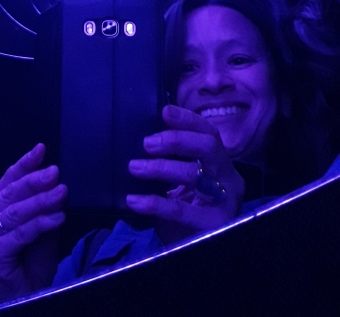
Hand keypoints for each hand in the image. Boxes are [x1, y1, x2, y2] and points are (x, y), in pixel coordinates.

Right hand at [0, 143, 67, 302]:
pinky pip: (21, 233)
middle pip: (11, 194)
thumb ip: (44, 206)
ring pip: (16, 212)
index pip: (8, 180)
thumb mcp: (40, 226)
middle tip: (54, 172)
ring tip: (61, 193)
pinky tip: (57, 217)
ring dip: (42, 201)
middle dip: (35, 181)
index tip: (41, 150)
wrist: (24, 294)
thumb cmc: (29, 260)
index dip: (25, 164)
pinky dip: (41, 223)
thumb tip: (56, 182)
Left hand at [127, 105, 244, 245]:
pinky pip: (181, 209)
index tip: (165, 111)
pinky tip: (134, 200)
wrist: (194, 252)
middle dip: (176, 140)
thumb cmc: (188, 211)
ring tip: (134, 167)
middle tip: (147, 144)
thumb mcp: (182, 182)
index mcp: (221, 164)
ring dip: (160, 168)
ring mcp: (225, 202)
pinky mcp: (214, 225)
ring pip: (195, 175)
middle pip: (208, 147)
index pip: (210, 133)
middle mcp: (229, 179)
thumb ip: (173, 159)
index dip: (189, 120)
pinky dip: (154, 202)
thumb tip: (147, 134)